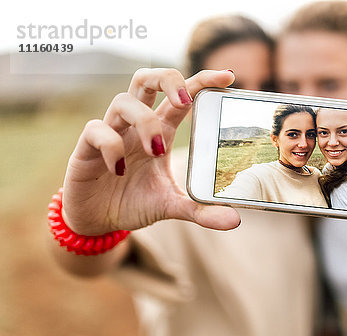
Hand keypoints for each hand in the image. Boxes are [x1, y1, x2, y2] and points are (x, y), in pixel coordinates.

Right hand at [62, 68, 240, 235]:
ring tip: (157, 151)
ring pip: (123, 100)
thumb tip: (234, 221)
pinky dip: (111, 145)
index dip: (201, 81)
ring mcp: (111, 132)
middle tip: (183, 102)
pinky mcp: (87, 148)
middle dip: (167, 79)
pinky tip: (120, 170)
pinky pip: (97, 130)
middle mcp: (136, 125)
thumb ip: (200, 211)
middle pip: (146, 79)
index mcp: (160, 131)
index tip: (228, 76)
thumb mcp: (171, 207)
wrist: (98, 222)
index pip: (181, 96)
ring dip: (144, 121)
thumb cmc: (135, 203)